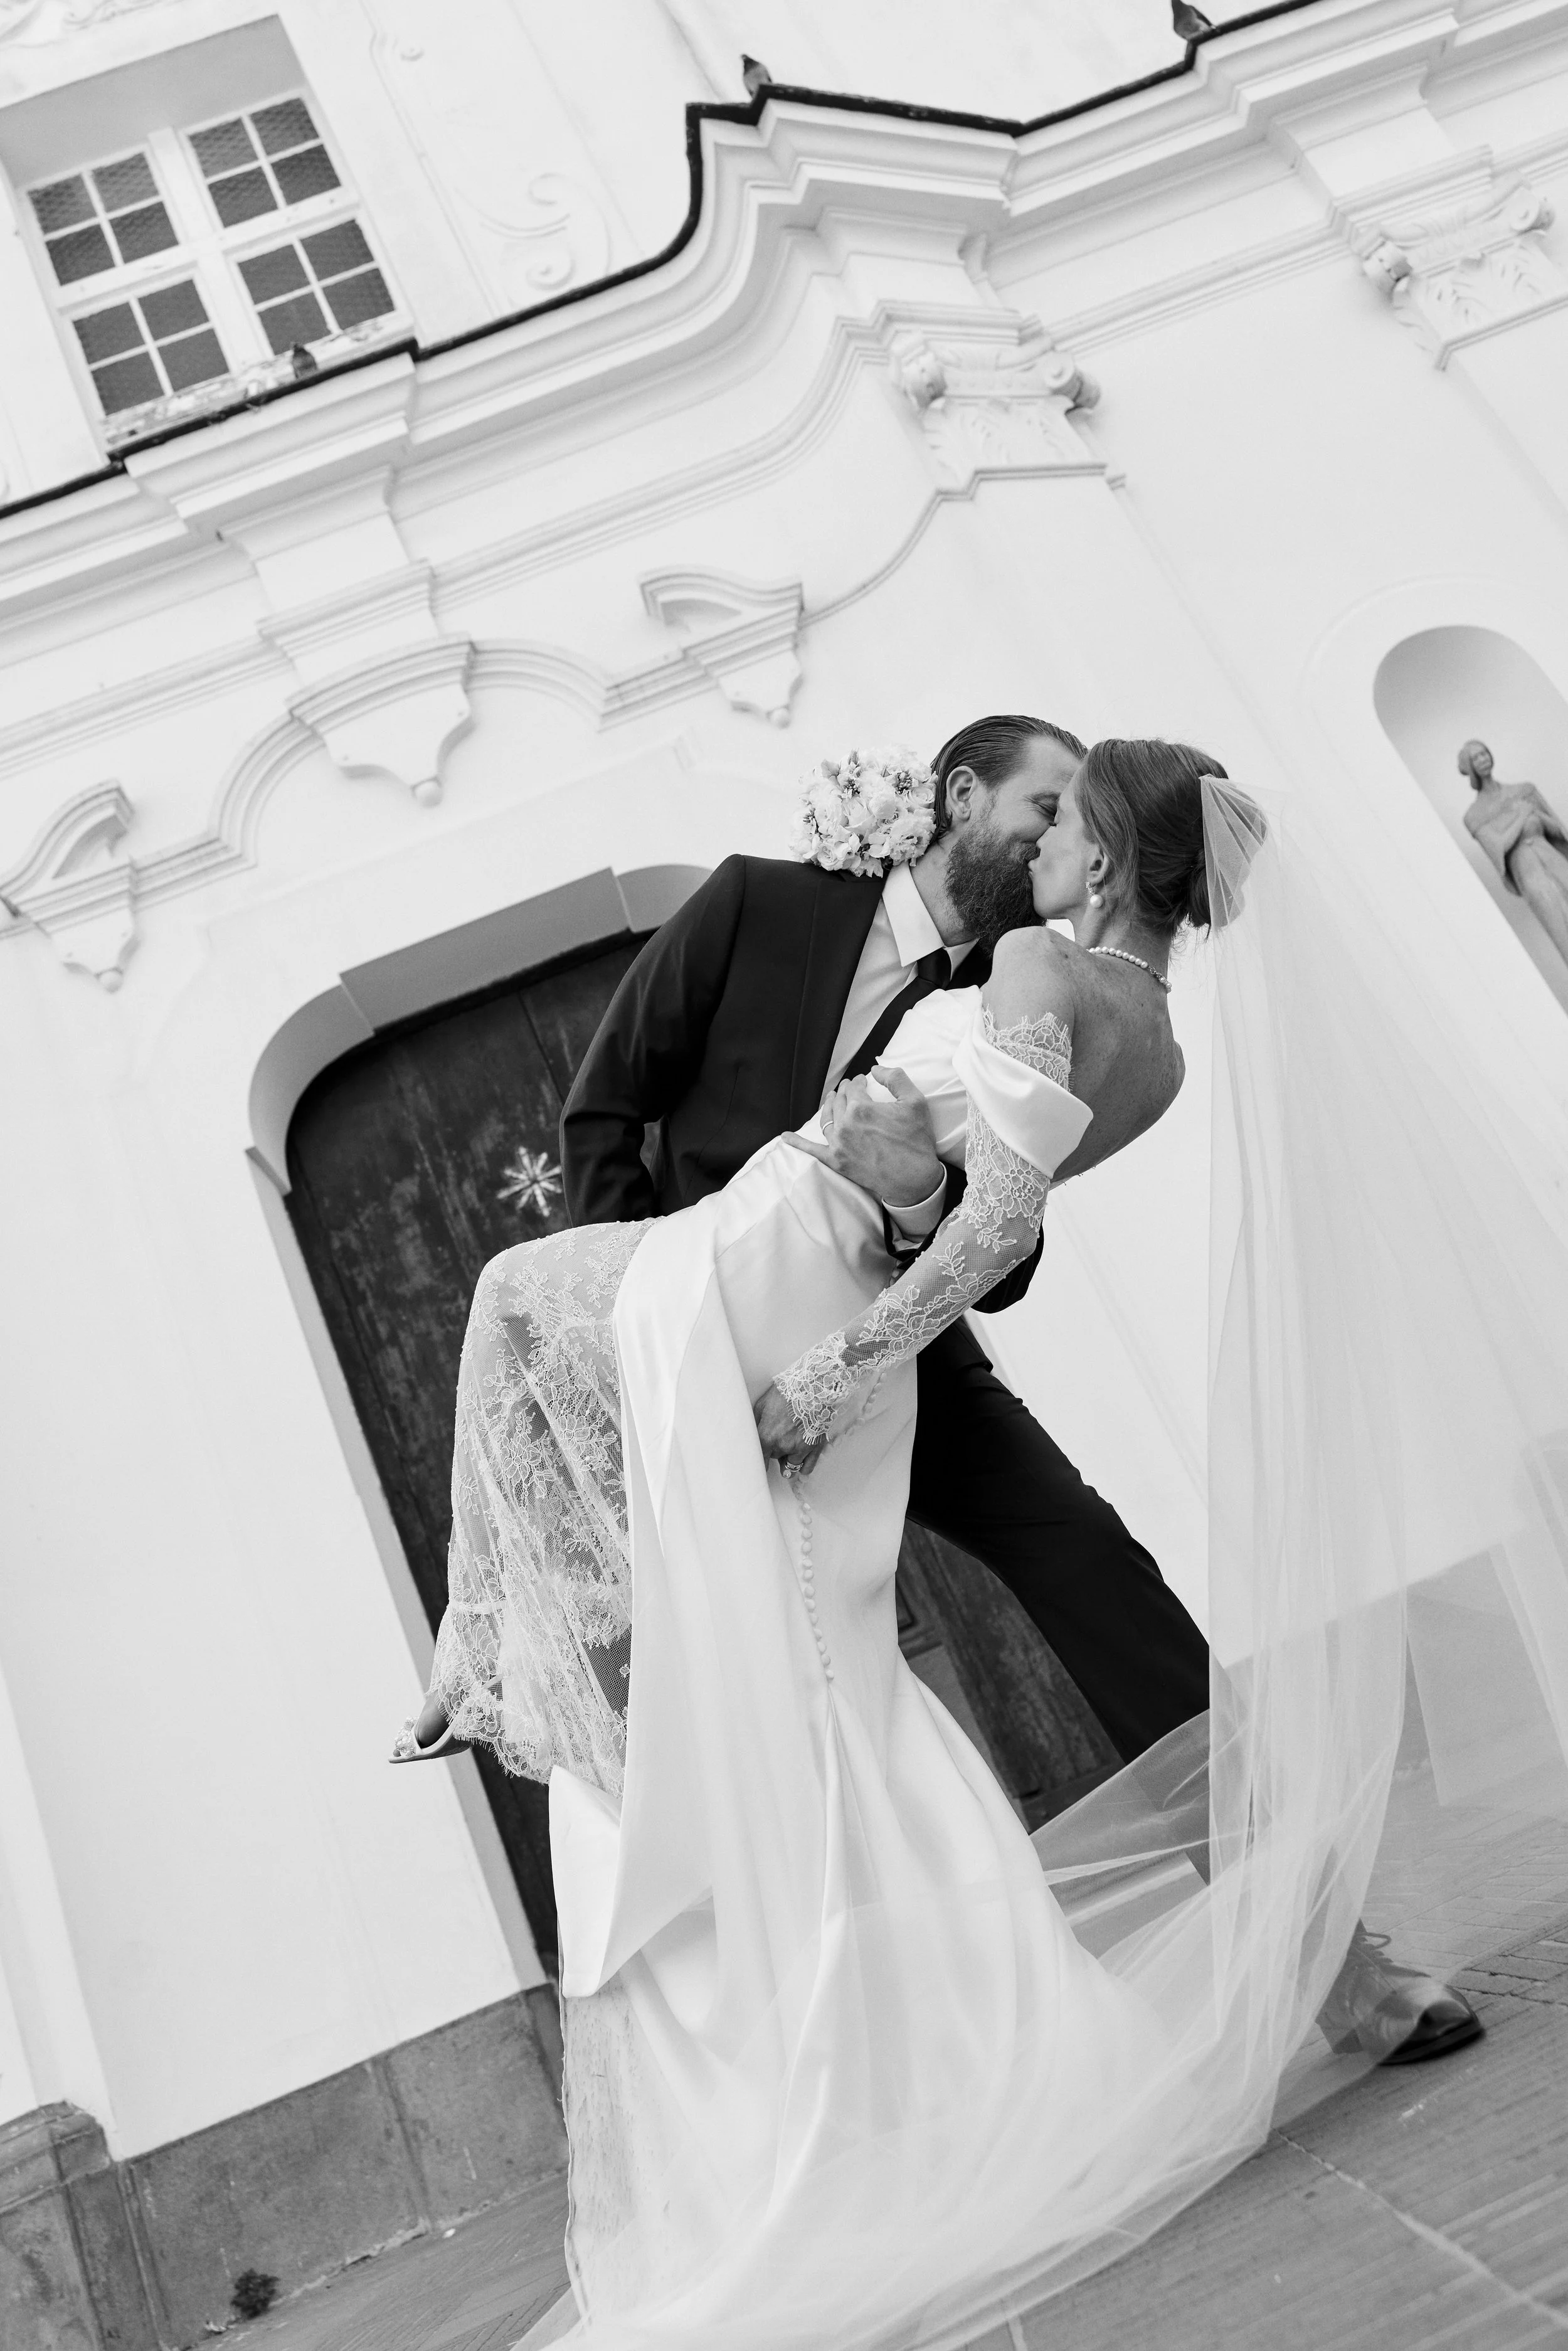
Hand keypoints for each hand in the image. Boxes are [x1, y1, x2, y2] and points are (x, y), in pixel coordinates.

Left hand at [755, 1382, 823, 1477]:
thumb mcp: (762, 1404)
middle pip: (774, 1458)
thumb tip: (750, 1435)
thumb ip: (755, 1424)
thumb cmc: (787, 1392)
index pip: (758, 1460)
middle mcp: (783, 1445)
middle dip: (773, 1451)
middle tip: (776, 1438)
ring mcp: (801, 1448)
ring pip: (790, 1465)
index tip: (756, 1466)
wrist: (813, 1386)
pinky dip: (802, 1467)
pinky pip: (807, 1468)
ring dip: (787, 1459)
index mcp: (767, 1436)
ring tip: (787, 1450)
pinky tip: (798, 1461)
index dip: (757, 1464)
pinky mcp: (815, 1446)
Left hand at [784, 1067, 941, 1206]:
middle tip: (849, 1088)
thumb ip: (895, 1078)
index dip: (858, 1081)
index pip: (853, 1088)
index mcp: (862, 1108)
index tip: (863, 1080)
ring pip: (826, 1119)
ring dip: (827, 1106)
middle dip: (844, 1091)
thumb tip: (874, 1069)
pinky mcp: (836, 1162)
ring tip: (831, 1099)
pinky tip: (784, 1136)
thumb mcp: (915, 1102)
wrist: (913, 1180)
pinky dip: (797, 1143)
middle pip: (840, 1101)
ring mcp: (838, 1144)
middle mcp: (845, 1125)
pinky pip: (812, 1150)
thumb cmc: (916, 1141)